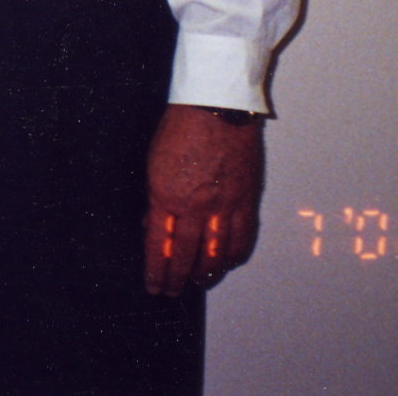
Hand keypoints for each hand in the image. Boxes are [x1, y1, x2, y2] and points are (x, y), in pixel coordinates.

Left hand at [143, 103, 263, 297]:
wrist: (216, 107)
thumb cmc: (180, 126)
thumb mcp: (153, 162)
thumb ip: (154, 197)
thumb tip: (151, 223)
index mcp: (166, 195)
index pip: (158, 245)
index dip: (155, 270)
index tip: (153, 284)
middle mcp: (195, 206)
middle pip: (186, 255)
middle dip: (177, 278)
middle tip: (172, 290)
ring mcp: (223, 205)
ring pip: (216, 253)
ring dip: (207, 272)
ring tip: (199, 281)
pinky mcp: (245, 199)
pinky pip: (241, 237)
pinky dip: (233, 254)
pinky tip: (227, 261)